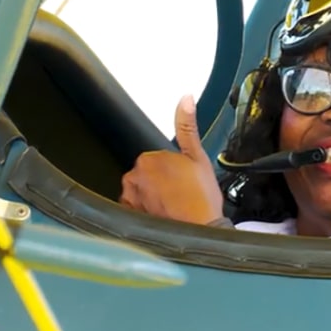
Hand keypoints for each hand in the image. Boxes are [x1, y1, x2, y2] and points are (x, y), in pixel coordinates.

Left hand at [119, 95, 223, 224]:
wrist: (200, 231)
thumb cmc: (201, 198)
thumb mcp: (198, 157)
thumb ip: (187, 127)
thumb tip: (185, 99)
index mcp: (148, 159)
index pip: (157, 160)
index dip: (173, 170)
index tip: (183, 180)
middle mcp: (133, 177)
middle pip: (146, 176)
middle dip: (160, 183)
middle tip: (180, 194)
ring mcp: (130, 198)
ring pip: (141, 193)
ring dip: (152, 198)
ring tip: (173, 207)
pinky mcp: (130, 217)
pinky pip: (135, 210)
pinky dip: (146, 212)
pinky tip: (163, 217)